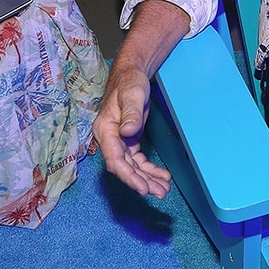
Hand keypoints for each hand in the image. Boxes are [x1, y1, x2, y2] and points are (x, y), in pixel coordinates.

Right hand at [92, 62, 171, 197]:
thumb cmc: (129, 83)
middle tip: (160, 193)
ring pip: (132, 167)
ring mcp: (119, 141)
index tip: (142, 188)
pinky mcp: (129, 141)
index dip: (128, 176)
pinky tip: (162, 176)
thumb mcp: (132, 94)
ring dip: (147, 179)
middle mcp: (109, 139)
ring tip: (164, 190)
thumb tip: (127, 132)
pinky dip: (149, 169)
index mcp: (105, 130)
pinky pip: (137, 160)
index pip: (115, 160)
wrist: (131, 75)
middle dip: (141, 182)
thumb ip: (130, 113)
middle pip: (124, 167)